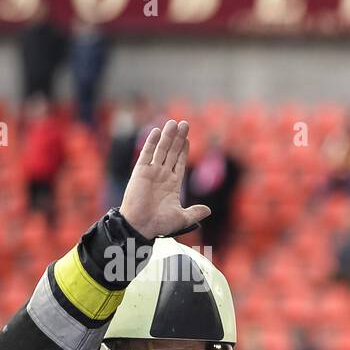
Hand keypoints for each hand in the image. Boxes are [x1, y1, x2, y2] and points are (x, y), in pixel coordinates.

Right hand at [120, 119, 211, 237]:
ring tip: (175, 123)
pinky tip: (158, 131)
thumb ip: (195, 212)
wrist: (141, 226)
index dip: (183, 151)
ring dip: (168, 136)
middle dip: (178, 138)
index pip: (179, 163)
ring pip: (162, 150)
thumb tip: (208, 210)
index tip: (188, 139)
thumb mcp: (183, 218)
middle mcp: (162, 176)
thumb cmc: (160, 224)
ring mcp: (151, 172)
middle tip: (185, 124)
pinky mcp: (141, 171)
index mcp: (172, 185)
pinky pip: (147, 153)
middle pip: (172, 152)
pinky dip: (152, 142)